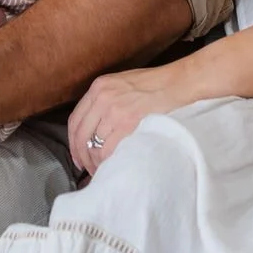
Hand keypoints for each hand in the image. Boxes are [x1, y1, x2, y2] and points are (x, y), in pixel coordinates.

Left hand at [68, 64, 196, 174]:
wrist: (179, 82)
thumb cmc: (156, 84)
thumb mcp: (122, 84)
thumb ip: (105, 100)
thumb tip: (95, 128)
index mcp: (99, 87)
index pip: (75, 120)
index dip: (73, 142)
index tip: (77, 155)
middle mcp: (103, 97)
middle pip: (81, 135)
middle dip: (82, 156)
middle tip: (87, 169)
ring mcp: (115, 110)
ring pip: (94, 145)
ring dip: (96, 162)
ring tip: (103, 170)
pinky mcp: (128, 122)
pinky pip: (108, 149)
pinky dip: (107, 162)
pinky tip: (113, 166)